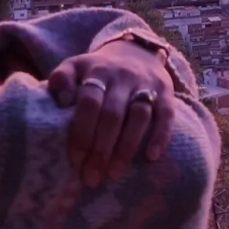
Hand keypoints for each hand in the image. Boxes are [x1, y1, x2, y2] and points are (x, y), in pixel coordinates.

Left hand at [48, 40, 174, 187]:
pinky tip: (152, 156)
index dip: (82, 133)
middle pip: (112, 114)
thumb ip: (61, 80)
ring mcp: (146, 83)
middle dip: (101, 149)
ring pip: (139, 116)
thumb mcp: (76, 66)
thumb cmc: (98, 70)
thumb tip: (60, 102)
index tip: (75, 161)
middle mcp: (122, 76)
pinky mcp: (166, 90)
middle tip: (91, 177)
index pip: (89, 103)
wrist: (137, 50)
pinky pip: (167, 114)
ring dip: (126, 147)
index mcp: (97, 71)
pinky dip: (161, 135)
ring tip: (114, 173)